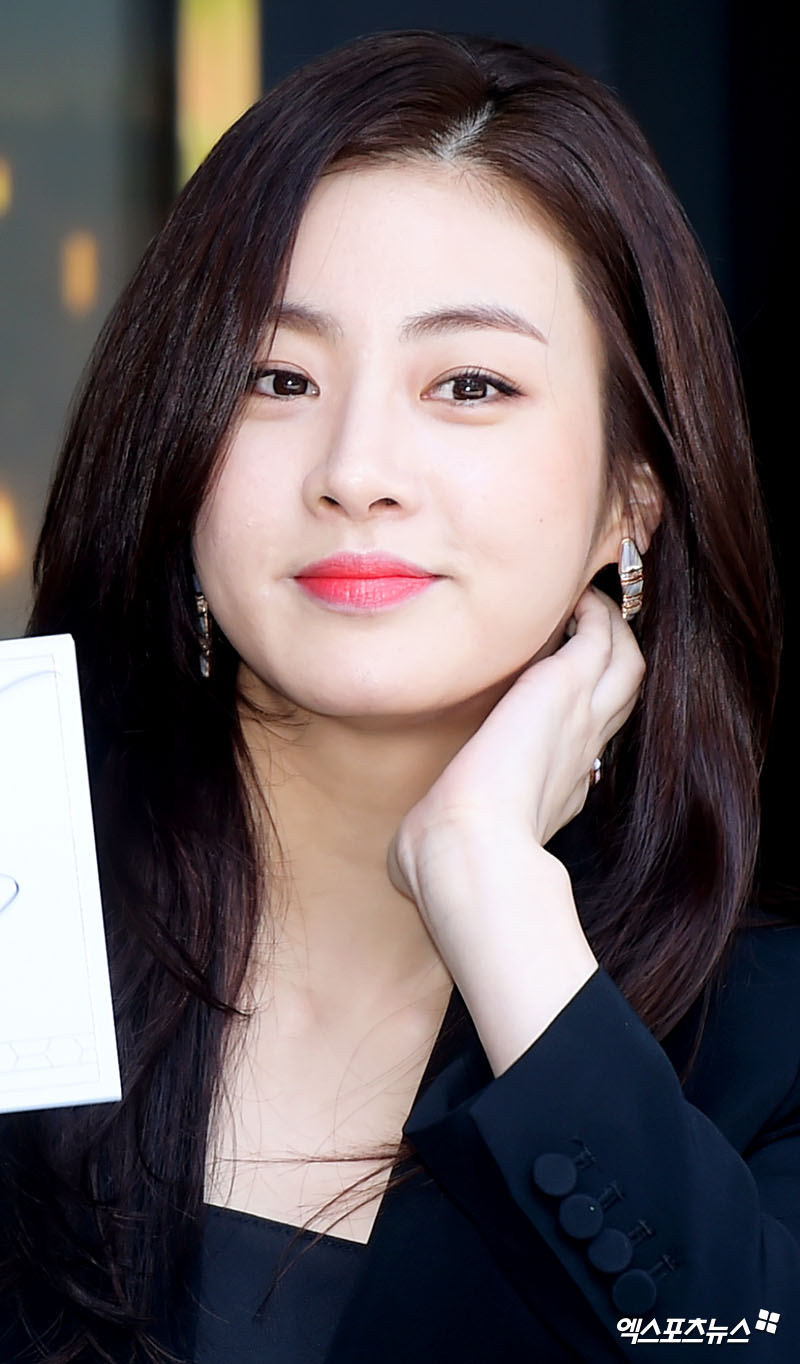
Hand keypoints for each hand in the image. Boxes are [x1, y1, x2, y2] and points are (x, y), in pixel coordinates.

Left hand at [388, 586, 643, 900]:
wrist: (468, 847)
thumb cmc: (447, 859)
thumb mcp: (444, 847)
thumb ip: (432, 841)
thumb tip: (401, 864)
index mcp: (556, 792)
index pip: (581, 746)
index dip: (579, 719)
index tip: (560, 701)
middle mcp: (578, 754)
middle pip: (619, 696)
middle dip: (612, 661)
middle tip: (594, 629)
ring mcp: (581, 718)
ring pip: (627, 663)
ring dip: (615, 630)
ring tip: (592, 603)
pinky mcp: (566, 685)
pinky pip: (603, 635)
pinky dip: (597, 611)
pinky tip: (579, 594)